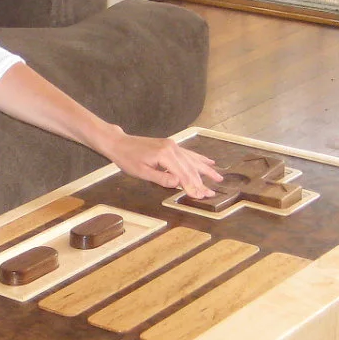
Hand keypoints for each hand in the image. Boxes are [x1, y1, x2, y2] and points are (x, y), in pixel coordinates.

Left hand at [105, 133, 220, 198]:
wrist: (120, 143)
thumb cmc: (128, 159)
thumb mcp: (141, 172)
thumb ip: (160, 178)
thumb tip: (177, 184)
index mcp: (164, 155)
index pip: (182, 174)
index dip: (192, 186)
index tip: (200, 196)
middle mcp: (172, 148)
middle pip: (190, 168)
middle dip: (201, 182)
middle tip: (211, 193)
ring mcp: (173, 145)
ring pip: (192, 160)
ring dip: (206, 170)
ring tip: (218, 178)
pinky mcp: (171, 145)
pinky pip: (189, 153)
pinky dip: (200, 158)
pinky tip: (209, 162)